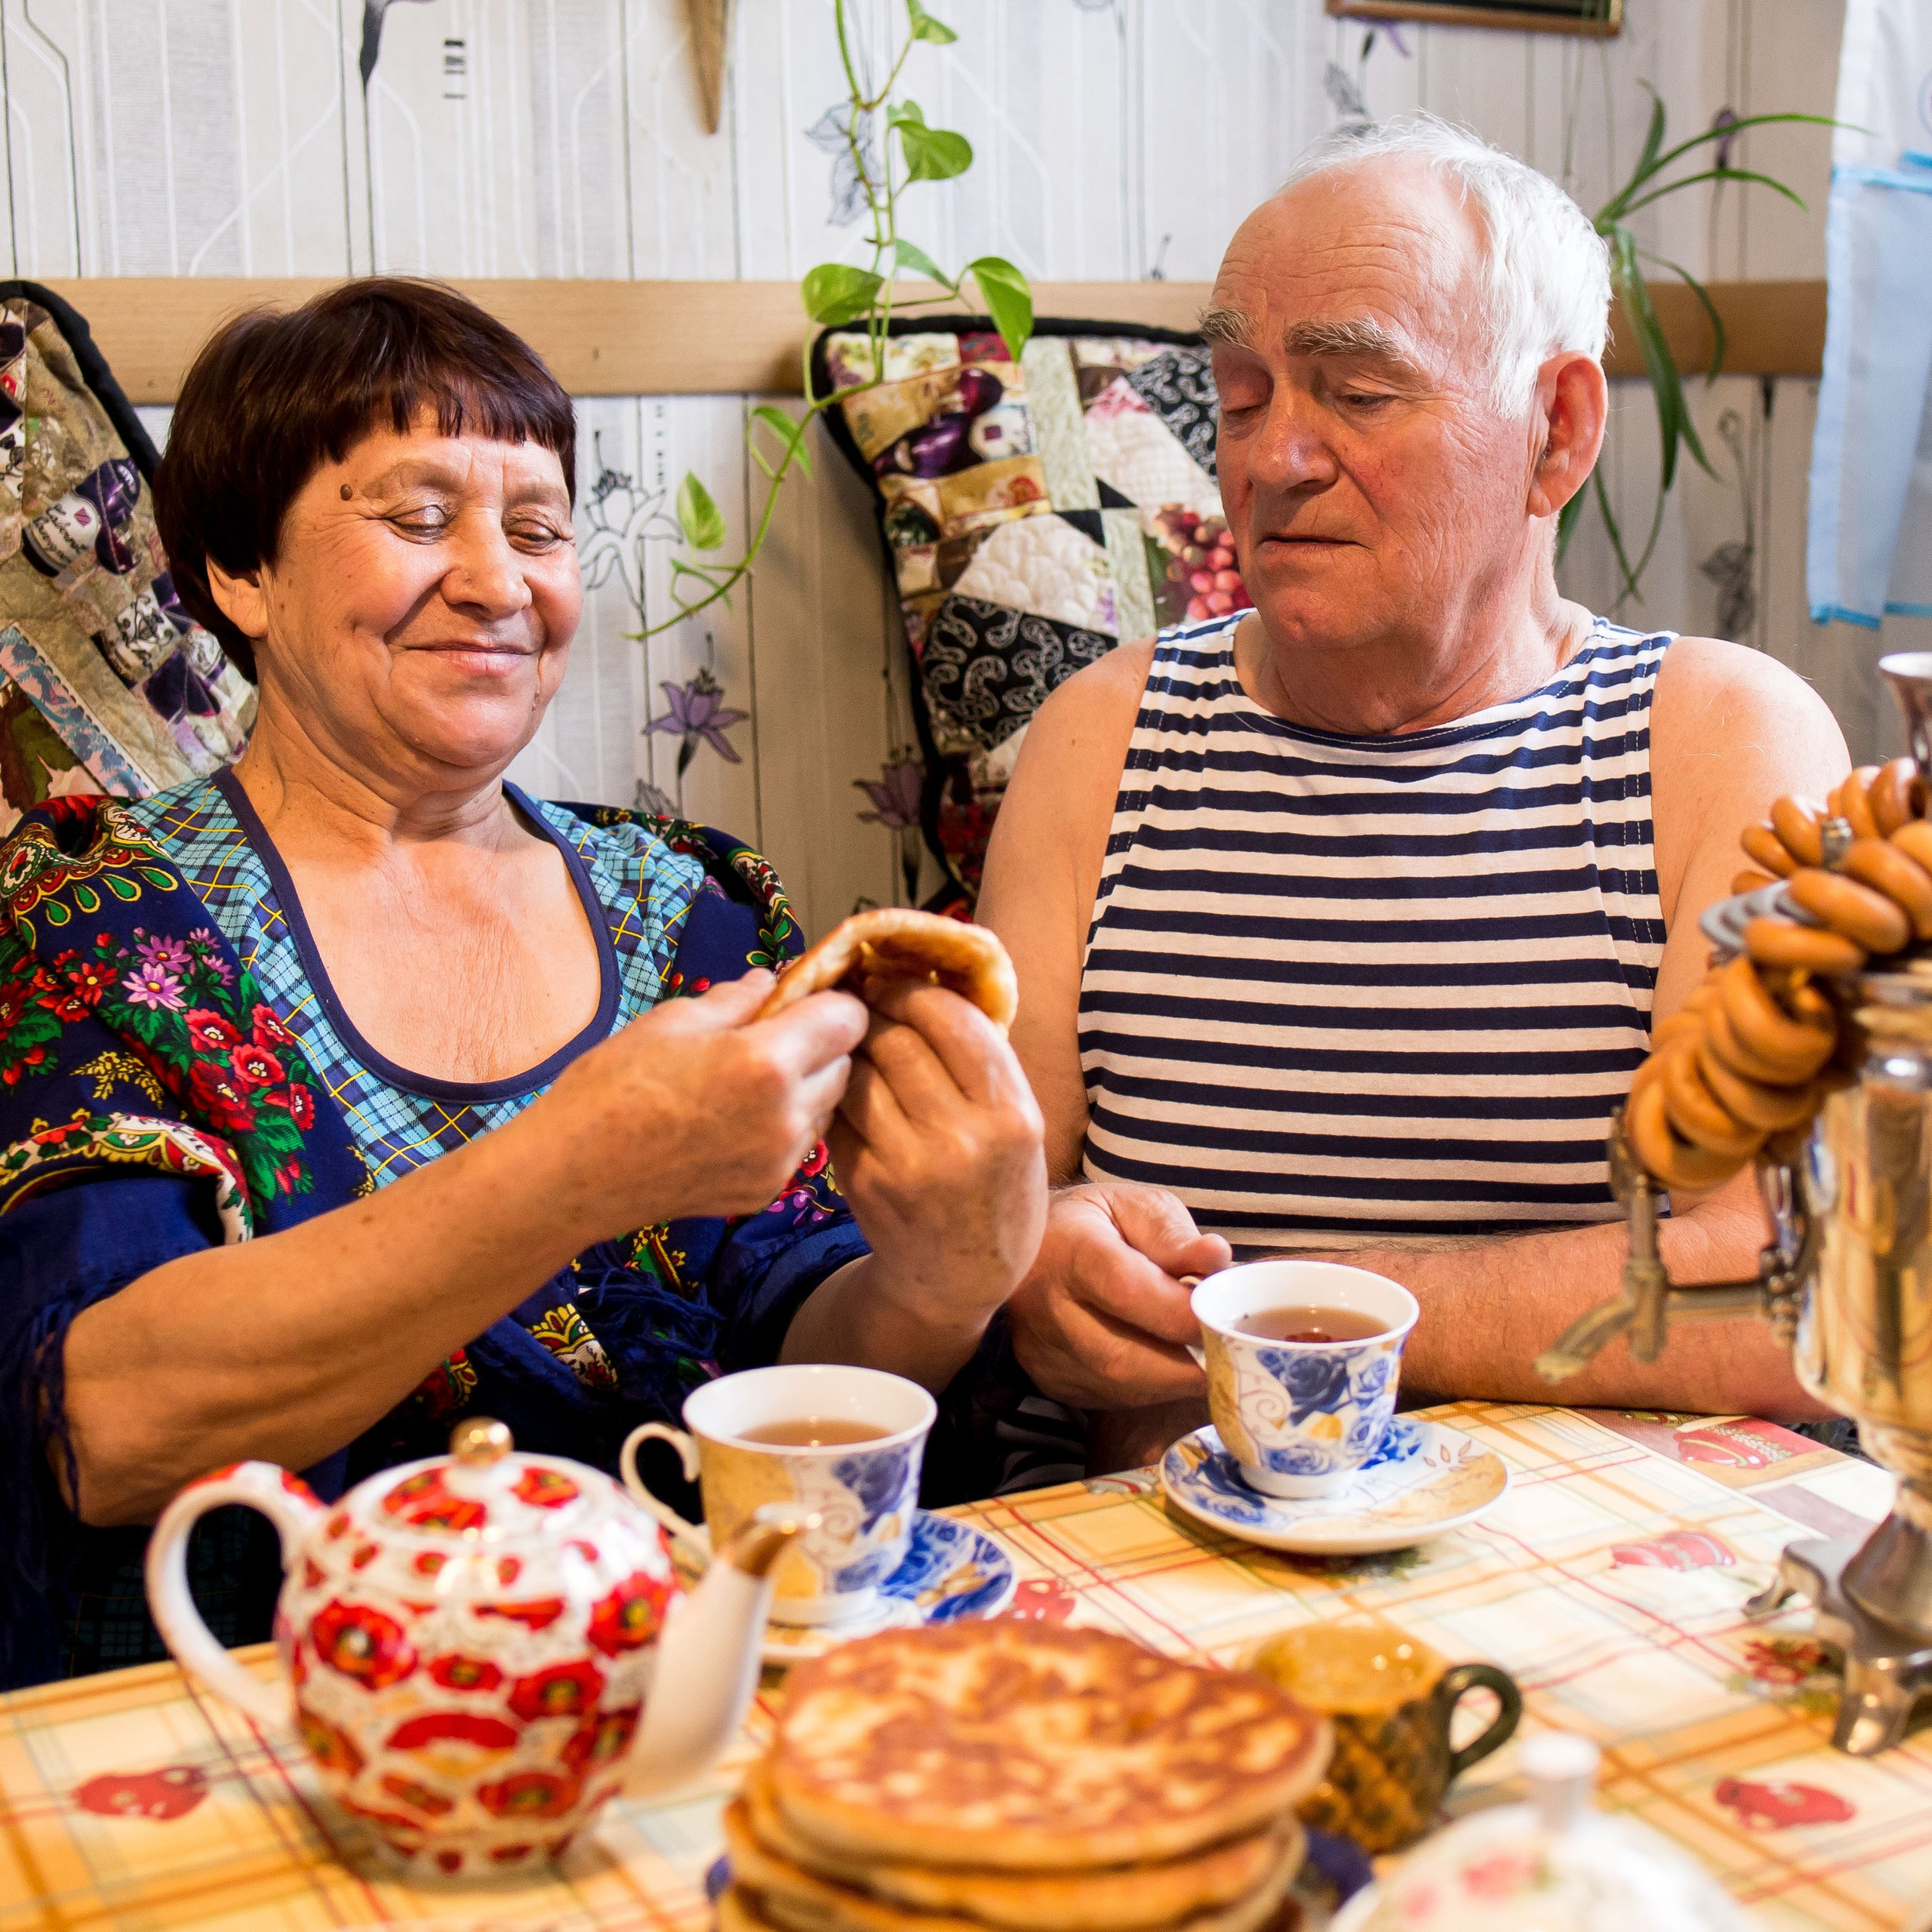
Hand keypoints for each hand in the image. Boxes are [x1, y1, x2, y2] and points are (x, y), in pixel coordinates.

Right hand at [541, 970, 866, 1235]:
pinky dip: (784, 1125)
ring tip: (749, 1079)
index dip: (832, 1002)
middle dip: (820, 1044)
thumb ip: (737, 999)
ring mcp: (780, 1161)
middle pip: (845, 1064)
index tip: (806, 999)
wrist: (574, 1172)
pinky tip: (735, 1118)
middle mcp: (787, 1116)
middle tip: (773, 1036)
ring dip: (806, 1086)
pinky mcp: (766, 1190)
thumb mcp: (674, 1020)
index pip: (849, 1020)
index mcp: (766, 1062)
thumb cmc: (612, 1085)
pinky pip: (799, 1145)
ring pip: (826, 1107)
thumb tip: (773, 981)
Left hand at [828, 978, 1046, 1327]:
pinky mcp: (864, 1183)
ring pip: (860, 1073)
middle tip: (863, 997)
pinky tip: (845, 1085)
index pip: (951, 1019)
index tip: (896, 978)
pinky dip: (837, 1090)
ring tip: (852, 1038)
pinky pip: (839, 1112)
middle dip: (874, 1009)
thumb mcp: (1019, 1124)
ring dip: (850, 1047)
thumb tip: (931, 976)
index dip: (914, 987)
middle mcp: (962, 1139)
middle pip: (898, 1039)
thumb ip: (986, 1061)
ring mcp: (907, 1164)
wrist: (964, 1277)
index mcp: (1010, 1115)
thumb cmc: (997, 1186)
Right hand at [1006, 1183, 1230, 1406]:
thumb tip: (1217, 1258)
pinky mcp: (1050, 1382)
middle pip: (1122, 1357)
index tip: (1225, 1318)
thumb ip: (1174, 1236)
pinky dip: (1150, 1388)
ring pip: (1121, 1388)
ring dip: (1172, 1379)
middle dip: (1187, 1364)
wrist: (1028, 1250)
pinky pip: (1111, 1398)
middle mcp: (1046, 1307)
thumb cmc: (1093, 1223)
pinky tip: (1163, 1362)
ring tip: (1199, 1354)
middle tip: (1227, 1352)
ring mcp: (1043, 1353)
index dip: (1183, 1313)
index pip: (1127, 1290)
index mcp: (1071, 1250)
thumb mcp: (1134, 1207)